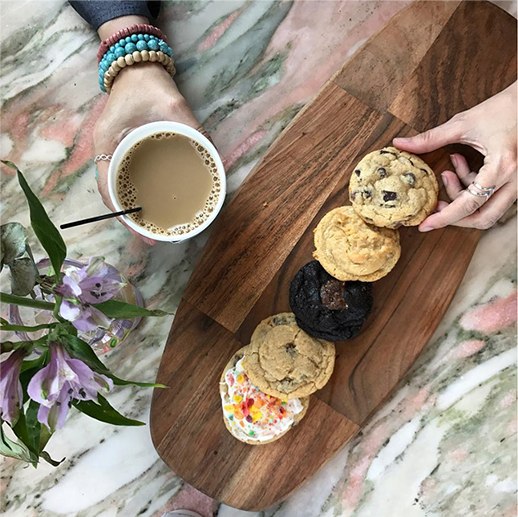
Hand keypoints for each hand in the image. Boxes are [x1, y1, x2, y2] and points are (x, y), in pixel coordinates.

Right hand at [93, 63, 203, 243]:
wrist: (137, 68)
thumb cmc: (149, 86)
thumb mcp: (173, 106)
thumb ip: (193, 129)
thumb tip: (214, 157)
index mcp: (108, 144)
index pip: (108, 189)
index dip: (125, 215)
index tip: (144, 232)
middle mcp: (107, 152)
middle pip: (112, 195)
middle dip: (131, 219)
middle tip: (153, 237)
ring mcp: (112, 152)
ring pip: (118, 189)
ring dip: (133, 209)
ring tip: (154, 227)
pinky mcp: (121, 150)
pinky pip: (125, 178)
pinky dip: (136, 194)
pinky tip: (153, 203)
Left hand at [393, 81, 516, 230]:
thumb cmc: (505, 106)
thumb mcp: (463, 123)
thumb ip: (430, 138)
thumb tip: (400, 144)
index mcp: (502, 166)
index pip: (468, 205)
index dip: (443, 218)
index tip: (424, 224)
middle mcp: (516, 179)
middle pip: (483, 217)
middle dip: (456, 217)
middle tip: (435, 205)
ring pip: (489, 209)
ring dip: (463, 199)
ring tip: (446, 175)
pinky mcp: (517, 179)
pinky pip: (494, 196)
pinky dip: (474, 188)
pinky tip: (460, 166)